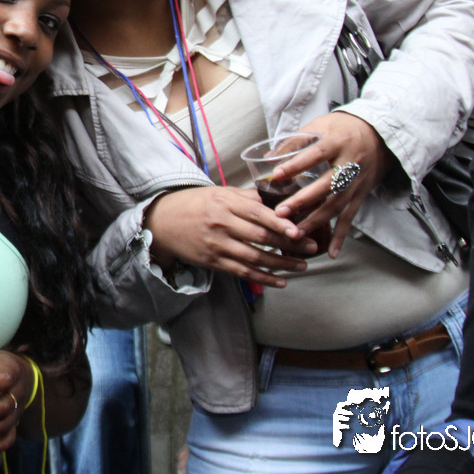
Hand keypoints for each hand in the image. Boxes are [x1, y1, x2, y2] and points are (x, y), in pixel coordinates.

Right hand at [145, 185, 312, 287]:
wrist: (162, 221)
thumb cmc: (195, 204)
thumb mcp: (219, 192)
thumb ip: (248, 197)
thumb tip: (279, 197)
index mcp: (225, 202)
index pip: (257, 213)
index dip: (280, 223)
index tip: (299, 230)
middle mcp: (221, 224)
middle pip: (260, 237)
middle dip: (289, 244)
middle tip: (311, 247)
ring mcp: (217, 245)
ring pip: (255, 258)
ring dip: (281, 264)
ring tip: (301, 266)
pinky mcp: (213, 262)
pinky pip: (243, 273)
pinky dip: (264, 278)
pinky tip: (281, 281)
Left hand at [268, 111, 394, 257]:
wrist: (379, 135)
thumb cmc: (342, 130)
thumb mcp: (320, 126)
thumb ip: (296, 141)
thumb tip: (268, 158)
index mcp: (339, 142)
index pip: (316, 154)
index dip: (297, 164)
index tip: (277, 174)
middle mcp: (351, 164)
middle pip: (327, 185)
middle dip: (304, 201)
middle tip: (281, 213)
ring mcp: (357, 182)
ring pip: (337, 205)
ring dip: (316, 221)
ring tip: (296, 234)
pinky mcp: (361, 195)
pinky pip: (350, 218)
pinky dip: (341, 236)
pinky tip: (331, 252)